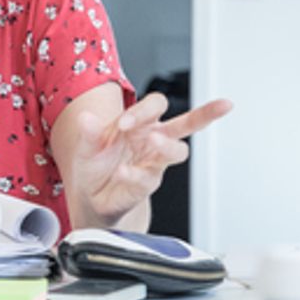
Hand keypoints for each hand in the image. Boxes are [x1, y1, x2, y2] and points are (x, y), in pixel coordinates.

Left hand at [69, 92, 232, 226]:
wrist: (90, 194)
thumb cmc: (96, 162)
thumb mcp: (87, 144)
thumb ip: (88, 131)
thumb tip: (85, 118)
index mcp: (141, 123)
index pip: (156, 105)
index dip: (144, 110)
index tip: (123, 122)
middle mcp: (153, 140)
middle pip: (186, 124)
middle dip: (204, 114)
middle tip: (214, 107)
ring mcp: (153, 162)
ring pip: (178, 151)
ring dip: (168, 145)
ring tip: (154, 140)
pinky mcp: (146, 184)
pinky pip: (149, 178)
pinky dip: (135, 175)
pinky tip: (122, 172)